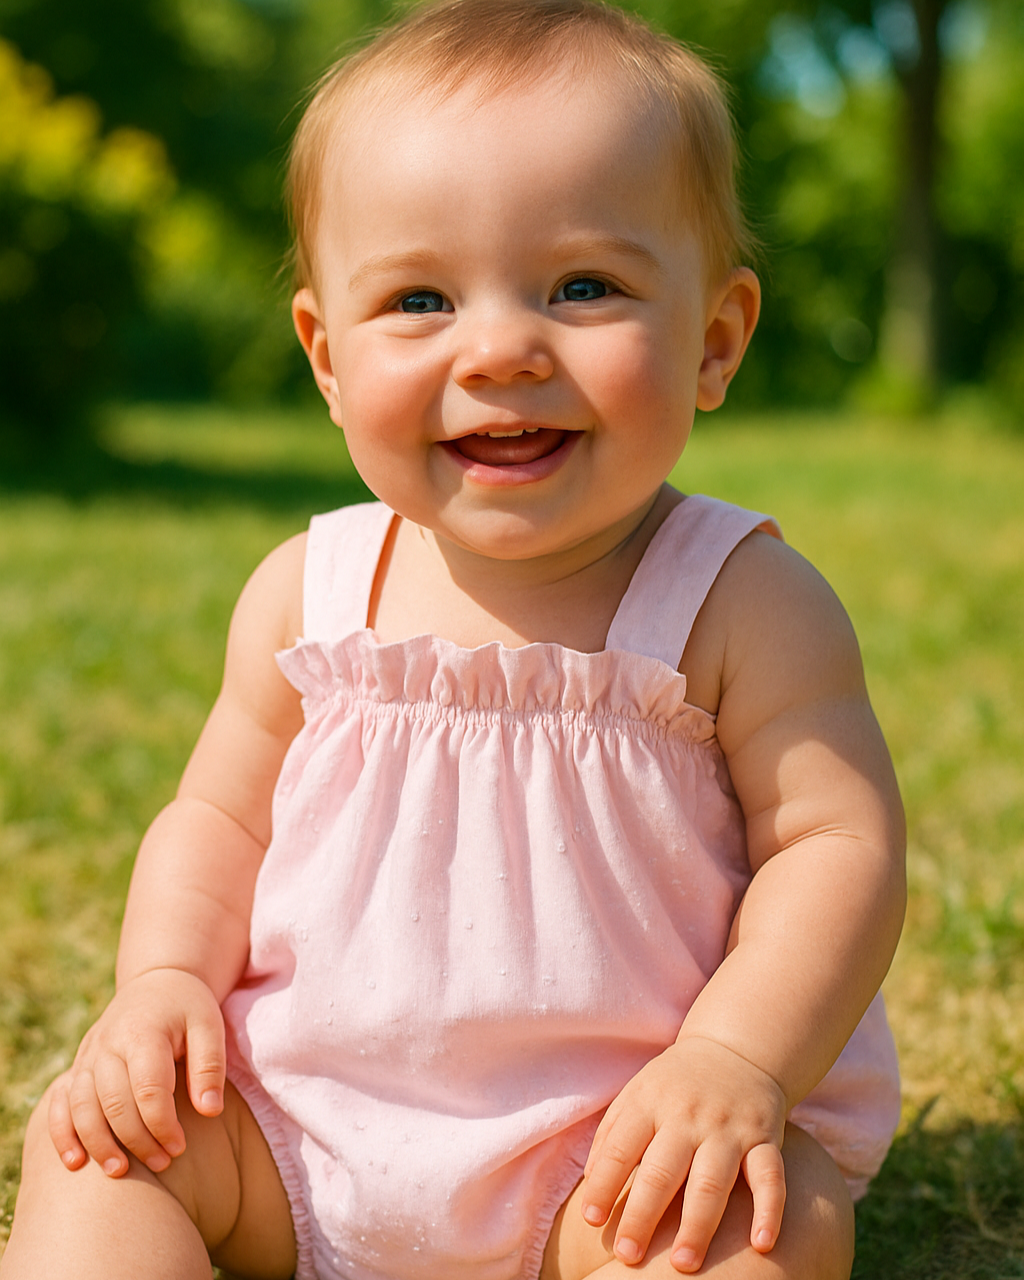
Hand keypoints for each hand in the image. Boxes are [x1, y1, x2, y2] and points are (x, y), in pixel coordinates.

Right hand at [48, 968, 225, 1177]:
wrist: (156, 982)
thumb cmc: (187, 1007)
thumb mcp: (209, 1024)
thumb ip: (210, 1066)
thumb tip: (210, 1110)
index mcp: (143, 1032)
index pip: (148, 1089)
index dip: (163, 1124)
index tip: (179, 1147)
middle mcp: (108, 1045)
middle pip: (113, 1102)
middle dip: (136, 1140)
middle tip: (162, 1163)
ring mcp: (88, 1056)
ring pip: (82, 1107)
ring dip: (98, 1142)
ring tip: (120, 1172)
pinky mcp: (78, 1066)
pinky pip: (60, 1102)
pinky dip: (62, 1132)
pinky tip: (74, 1162)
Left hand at [581, 1035, 787, 1271]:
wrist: (736, 1050)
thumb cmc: (674, 1085)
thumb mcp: (636, 1094)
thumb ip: (611, 1136)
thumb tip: (591, 1188)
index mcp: (651, 1103)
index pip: (621, 1147)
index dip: (604, 1183)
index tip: (591, 1220)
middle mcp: (688, 1115)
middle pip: (663, 1170)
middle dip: (644, 1215)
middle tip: (628, 1256)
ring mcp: (729, 1127)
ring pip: (712, 1181)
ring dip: (697, 1225)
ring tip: (683, 1265)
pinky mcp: (765, 1138)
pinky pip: (769, 1177)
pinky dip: (768, 1211)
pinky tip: (761, 1245)